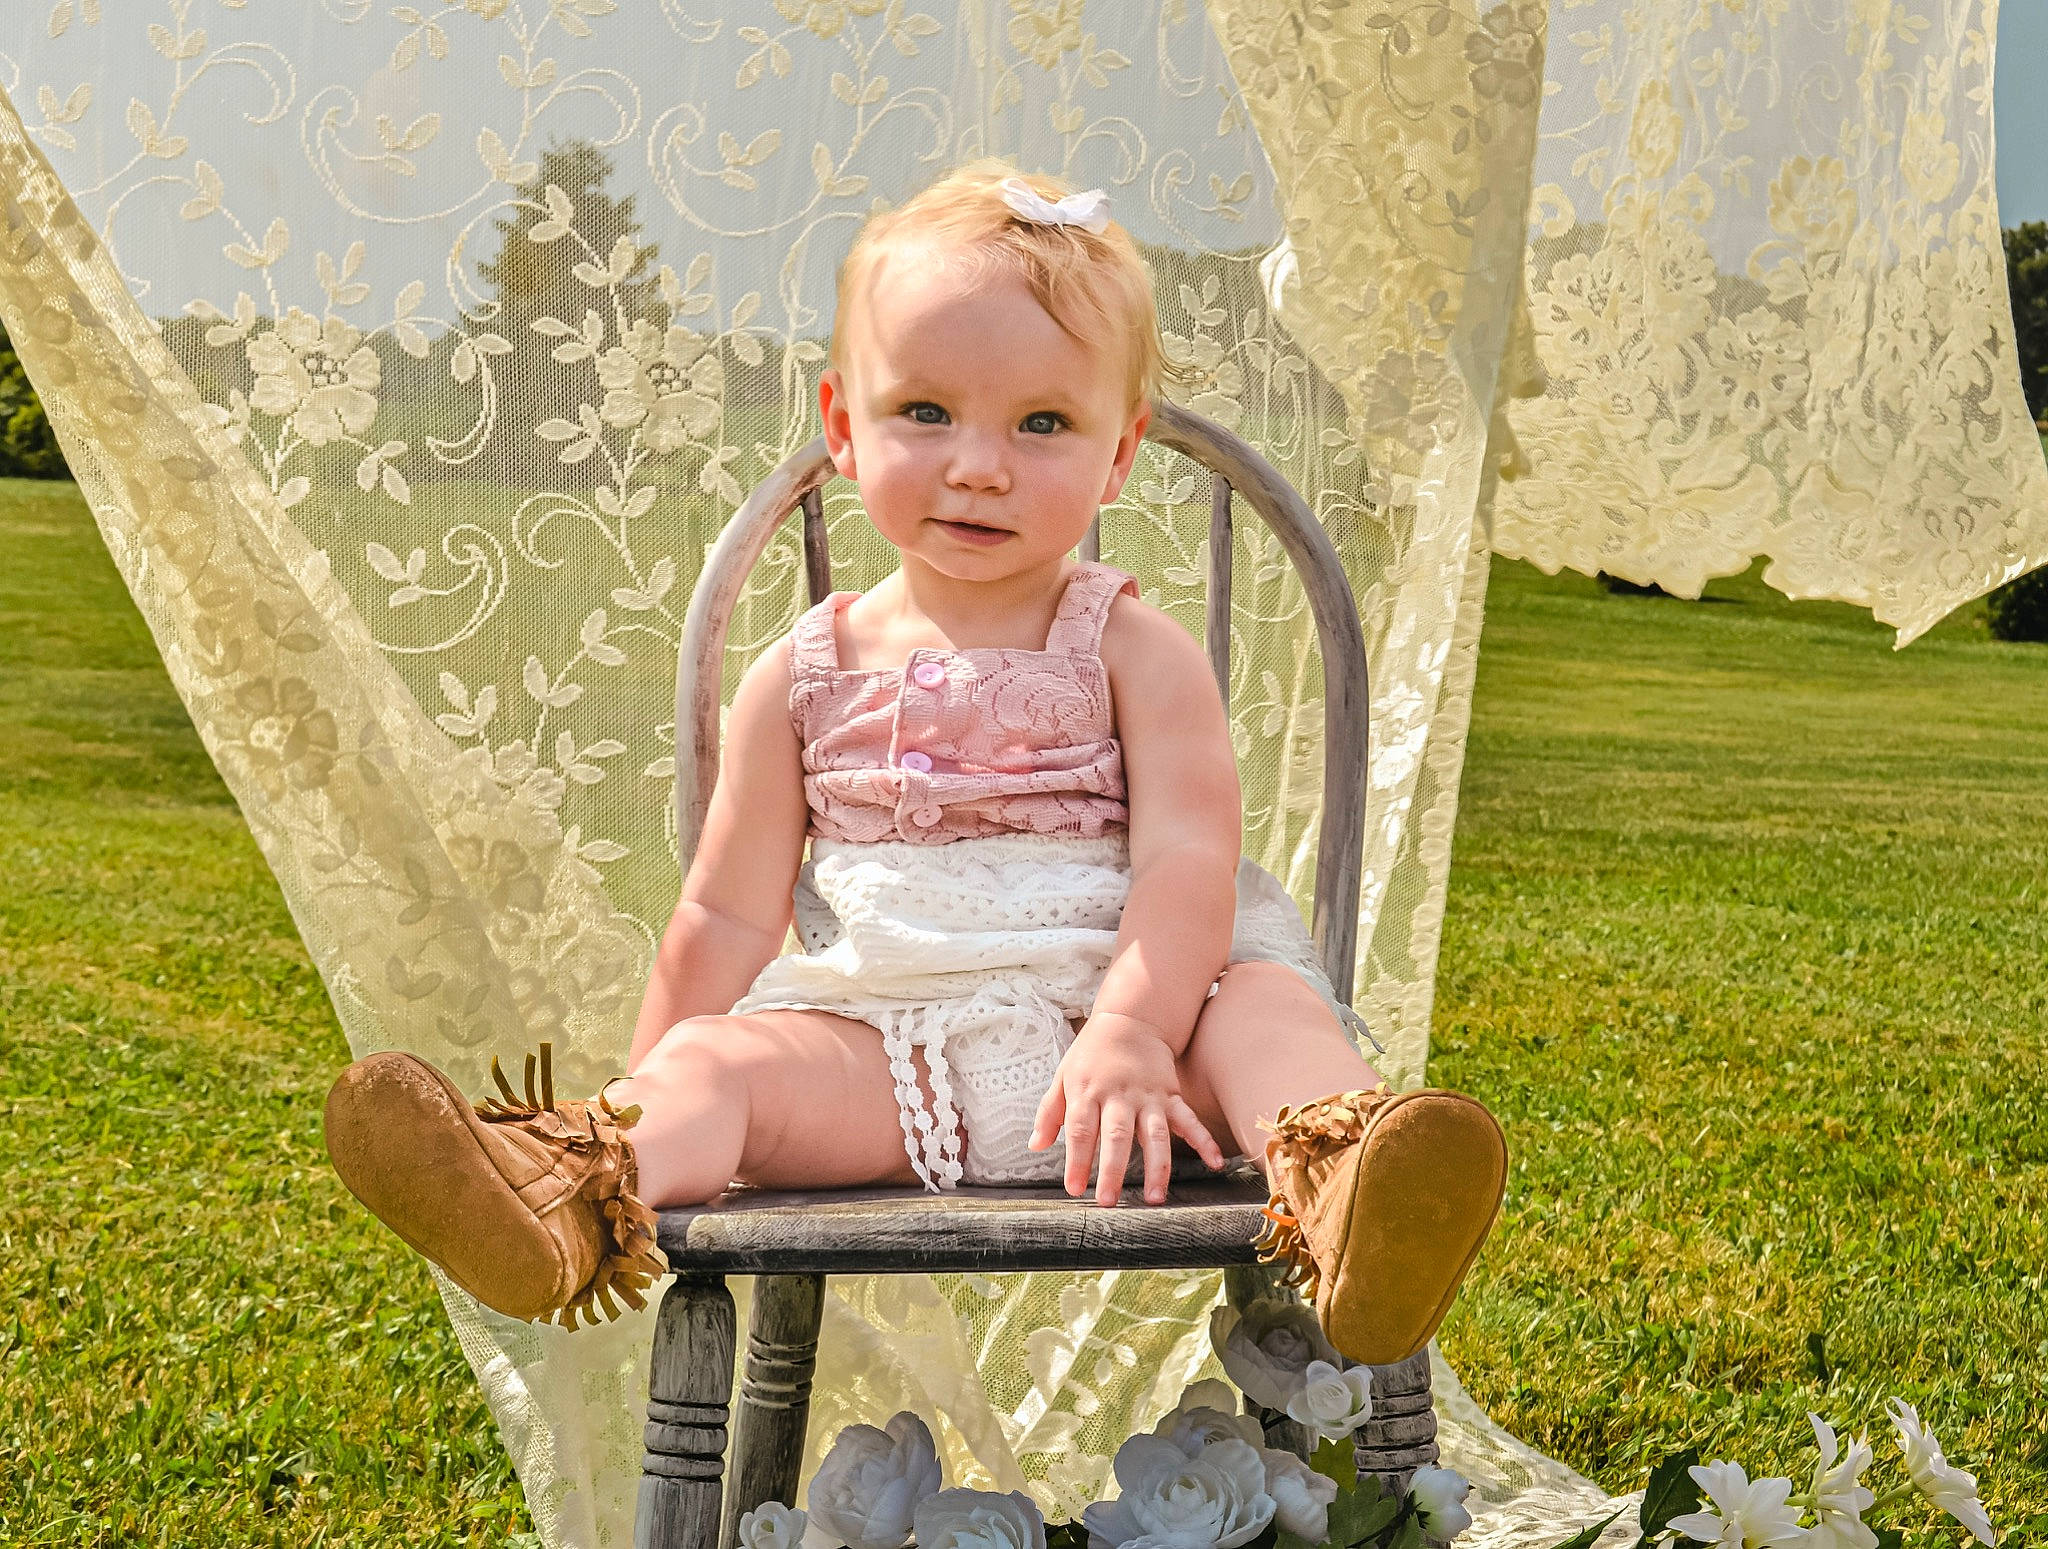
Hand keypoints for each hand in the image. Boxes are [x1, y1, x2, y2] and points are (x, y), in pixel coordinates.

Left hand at [1027, 1013, 1225, 1206]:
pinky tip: (1215, 1163)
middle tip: (1108, 1202)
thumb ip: (1049, 1113)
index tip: (1074, 1188)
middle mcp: (1119, 1096)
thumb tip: (1035, 1146)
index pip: (1081, 1131)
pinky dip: (1204, 1141)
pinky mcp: (1170, 1096)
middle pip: (1117, 1136)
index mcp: (1088, 1092)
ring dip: (1156, 1168)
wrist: (1130, 1020)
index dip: (1077, 1160)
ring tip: (1154, 1198)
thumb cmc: (1092, 1054)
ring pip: (1155, 1135)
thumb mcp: (1063, 1076)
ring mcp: (1148, 1097)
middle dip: (1113, 1170)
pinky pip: (1189, 1121)